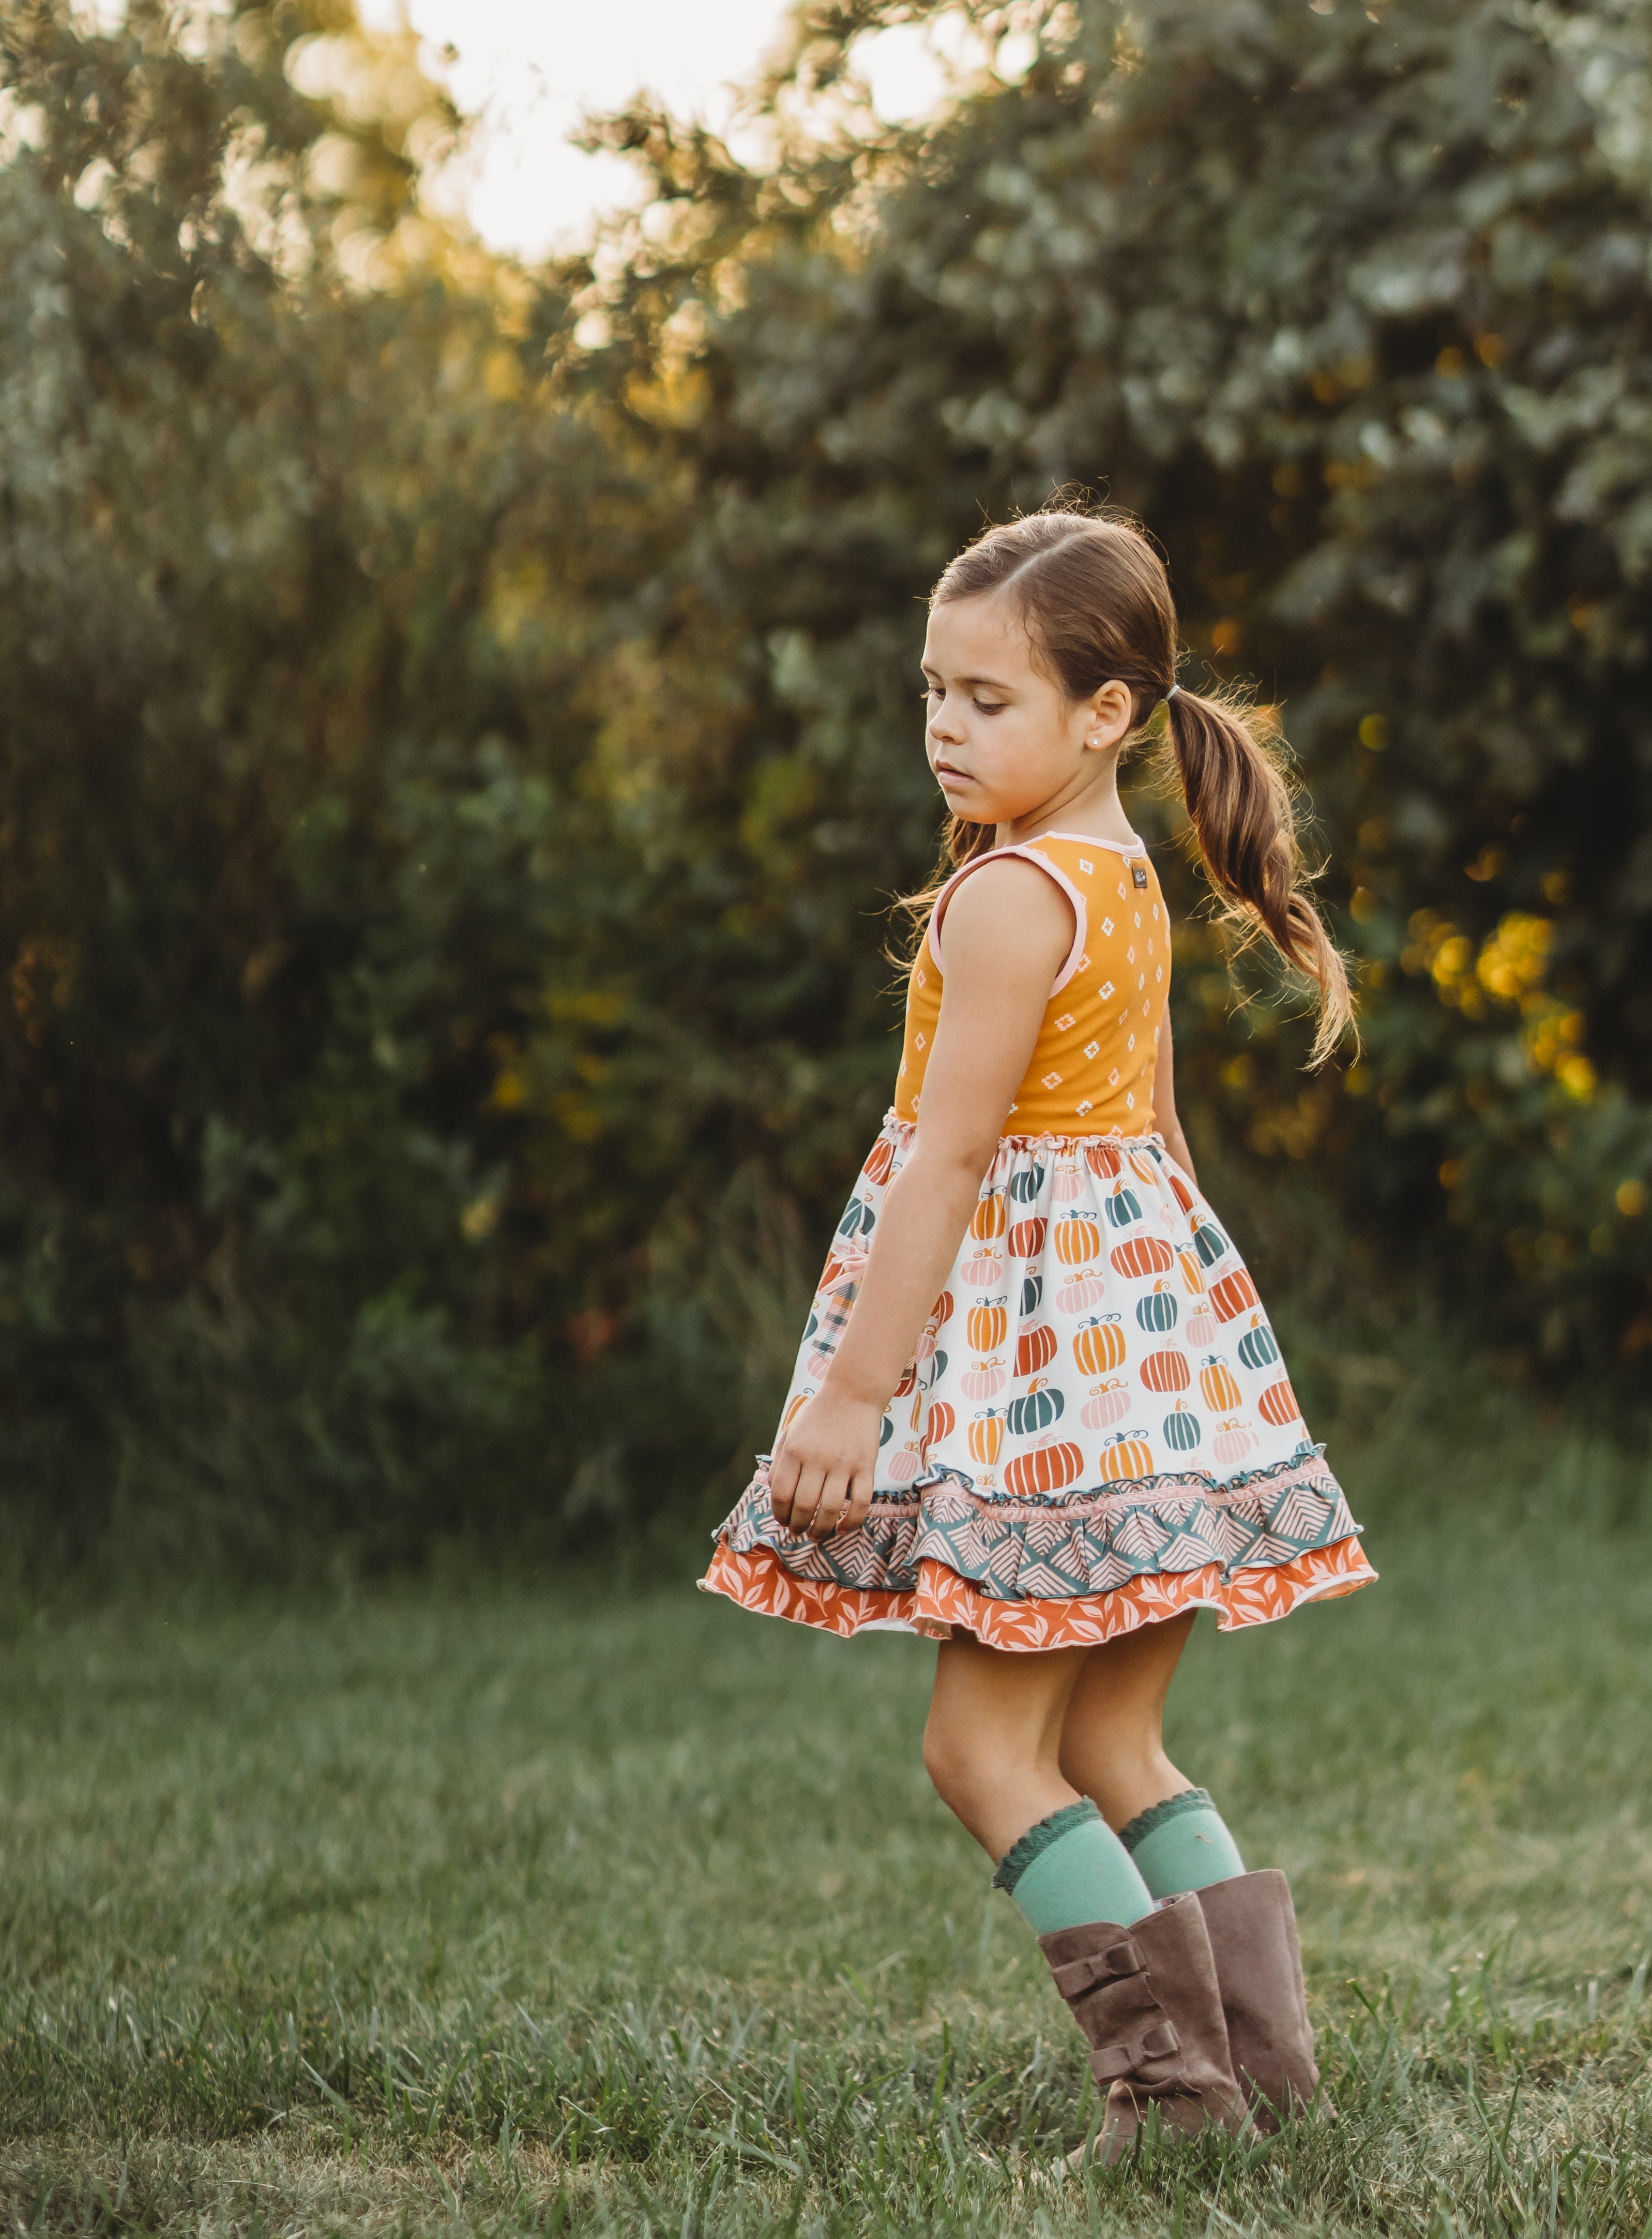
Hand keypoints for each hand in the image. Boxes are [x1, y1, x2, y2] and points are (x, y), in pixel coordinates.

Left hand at [768, 1386, 883, 1539]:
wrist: (852, 1393)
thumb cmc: (817, 1416)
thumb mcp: (790, 1433)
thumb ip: (779, 1463)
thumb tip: (775, 1495)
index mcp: (794, 1451)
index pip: (781, 1494)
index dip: (779, 1514)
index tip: (782, 1521)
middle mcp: (817, 1459)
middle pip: (804, 1506)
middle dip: (798, 1526)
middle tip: (798, 1532)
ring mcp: (843, 1464)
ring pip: (830, 1509)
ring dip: (821, 1530)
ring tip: (816, 1536)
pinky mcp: (866, 1466)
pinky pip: (860, 1503)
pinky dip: (851, 1521)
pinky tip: (843, 1529)